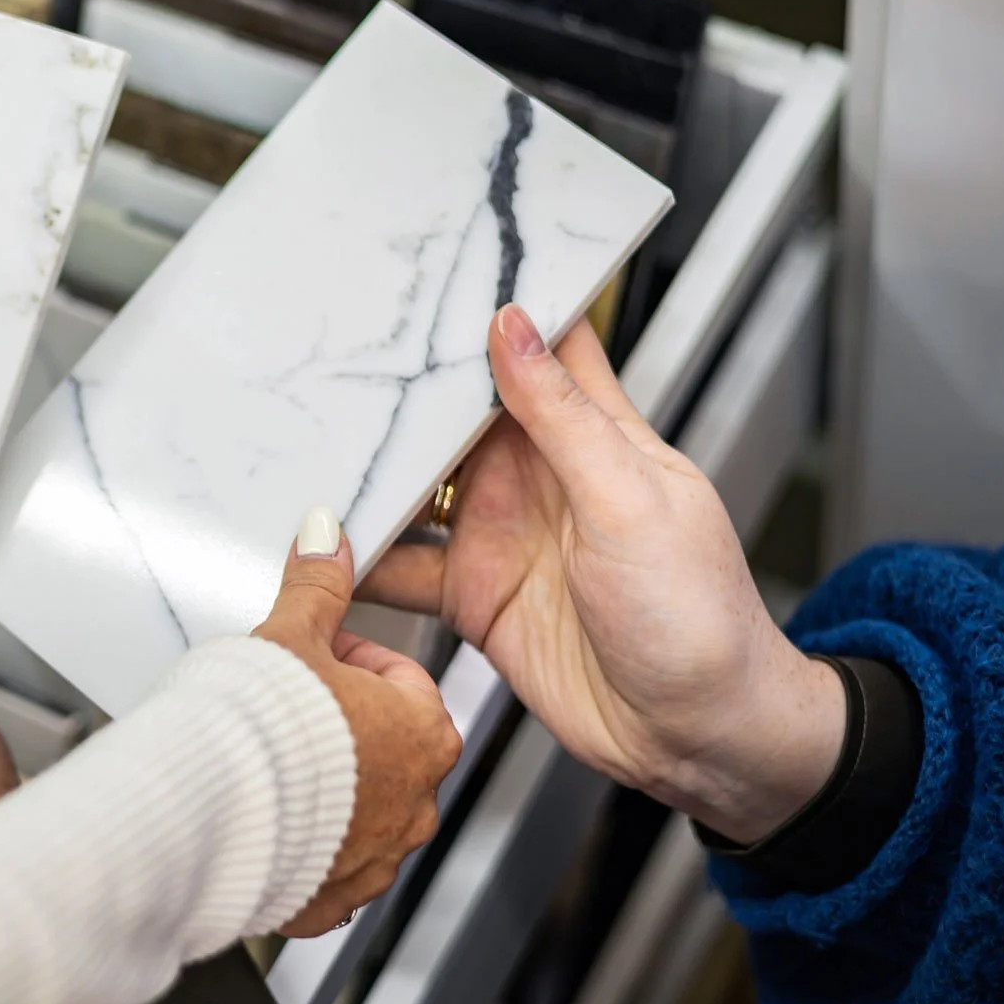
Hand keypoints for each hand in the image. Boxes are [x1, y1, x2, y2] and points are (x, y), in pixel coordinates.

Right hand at [255, 508, 461, 935]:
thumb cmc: (255, 729)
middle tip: (284, 707)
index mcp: (422, 731)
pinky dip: (303, 842)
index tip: (309, 657)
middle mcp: (414, 801)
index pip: (399, 676)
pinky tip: (263, 815)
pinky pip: (328, 862)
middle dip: (338, 723)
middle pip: (383, 743)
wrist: (201, 814)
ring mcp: (377, 856)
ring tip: (268, 761)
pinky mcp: (334, 897)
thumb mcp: (290, 636)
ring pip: (359, 806)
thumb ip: (317, 586)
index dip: (346, 658)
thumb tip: (328, 536)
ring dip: (324, 784)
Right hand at [361, 307, 843, 844]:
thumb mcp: (631, 502)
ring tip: (304, 435)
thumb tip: (514, 327)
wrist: (696, 738)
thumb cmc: (699, 617)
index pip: (542, 343)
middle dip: (401, 384)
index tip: (435, 265)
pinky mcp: (468, 594)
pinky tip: (314, 540)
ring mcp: (497, 533)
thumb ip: (564, 417)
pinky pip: (397, 565)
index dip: (495, 301)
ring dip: (368, 466)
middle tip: (330, 347)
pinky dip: (355, 555)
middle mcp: (536, 476)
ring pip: (414, 483)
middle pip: (454, 411)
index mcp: (591, 435)